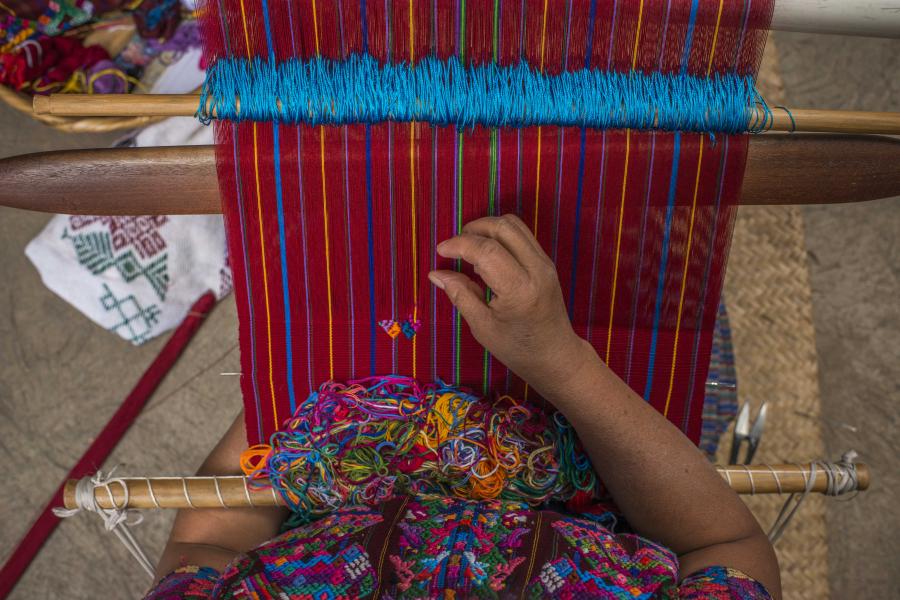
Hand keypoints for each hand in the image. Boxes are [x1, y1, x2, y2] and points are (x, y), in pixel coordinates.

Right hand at [428, 214, 590, 386]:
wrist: (555, 355)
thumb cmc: (517, 347)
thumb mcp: (482, 326)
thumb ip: (460, 294)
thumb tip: (436, 274)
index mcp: (519, 290)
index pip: (486, 250)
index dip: (459, 245)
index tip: (441, 251)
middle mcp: (536, 270)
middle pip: (502, 227)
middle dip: (473, 229)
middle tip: (454, 247)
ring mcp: (544, 263)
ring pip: (514, 225)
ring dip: (487, 228)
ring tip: (469, 247)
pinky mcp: (546, 262)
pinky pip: (522, 235)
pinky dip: (500, 235)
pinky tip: (487, 254)